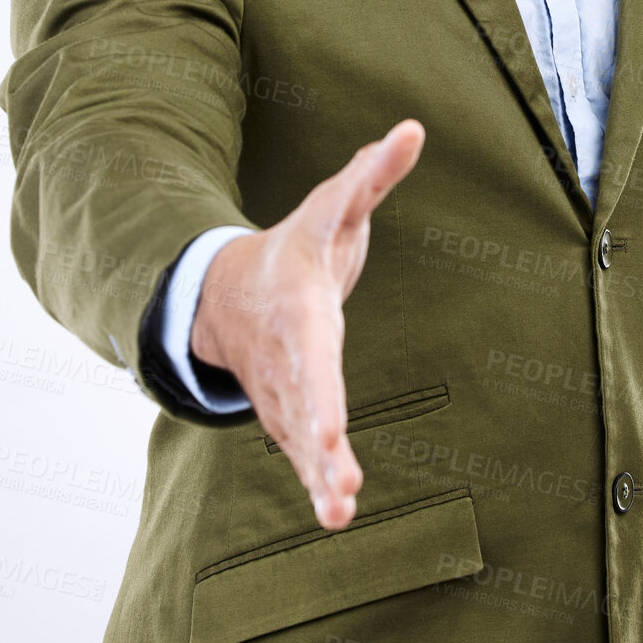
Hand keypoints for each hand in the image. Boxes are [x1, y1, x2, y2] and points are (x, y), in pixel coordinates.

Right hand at [190, 118, 425, 530]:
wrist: (228, 292)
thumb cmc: (298, 245)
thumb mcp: (333, 206)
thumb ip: (373, 173)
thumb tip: (413, 128)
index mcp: (300, 311)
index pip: (311, 354)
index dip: (320, 393)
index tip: (329, 428)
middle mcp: (289, 358)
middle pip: (305, 406)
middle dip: (319, 446)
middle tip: (341, 485)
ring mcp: (284, 389)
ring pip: (301, 438)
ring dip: (319, 474)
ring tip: (340, 511)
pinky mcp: (290, 412)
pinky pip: (303, 452)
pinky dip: (317, 481)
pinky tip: (337, 514)